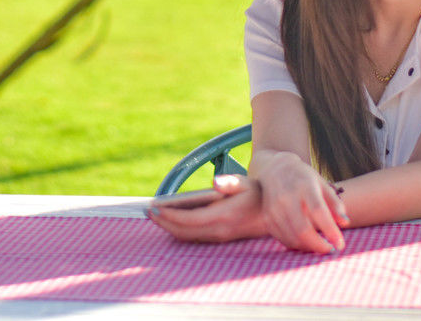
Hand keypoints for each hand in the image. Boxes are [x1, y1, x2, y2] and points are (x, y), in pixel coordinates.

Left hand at [147, 174, 266, 243]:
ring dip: (170, 227)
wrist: (272, 211)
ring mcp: (219, 236)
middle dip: (164, 222)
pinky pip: (194, 237)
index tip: (155, 208)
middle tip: (148, 212)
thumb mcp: (245, 182)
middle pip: (184, 231)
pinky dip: (179, 230)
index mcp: (223, 215)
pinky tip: (170, 221)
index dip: (170, 216)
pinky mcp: (219, 238)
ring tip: (155, 216)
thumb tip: (214, 182)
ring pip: (188, 236)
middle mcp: (220, 230)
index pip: (189, 219)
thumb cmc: (256, 193)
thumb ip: (229, 182)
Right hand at [251, 151, 348, 253]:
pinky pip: (282, 239)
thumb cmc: (304, 179)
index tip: (340, 245)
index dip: (330, 230)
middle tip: (330, 250)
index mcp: (304, 186)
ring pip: (292, 238)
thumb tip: (345, 223)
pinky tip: (305, 242)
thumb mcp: (323, 185)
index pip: (318, 211)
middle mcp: (287, 197)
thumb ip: (335, 204)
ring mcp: (274, 208)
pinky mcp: (267, 217)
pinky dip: (296, 245)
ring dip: (308, 247)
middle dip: (319, 246)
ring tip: (319, 246)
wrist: (276, 169)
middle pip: (303, 230)